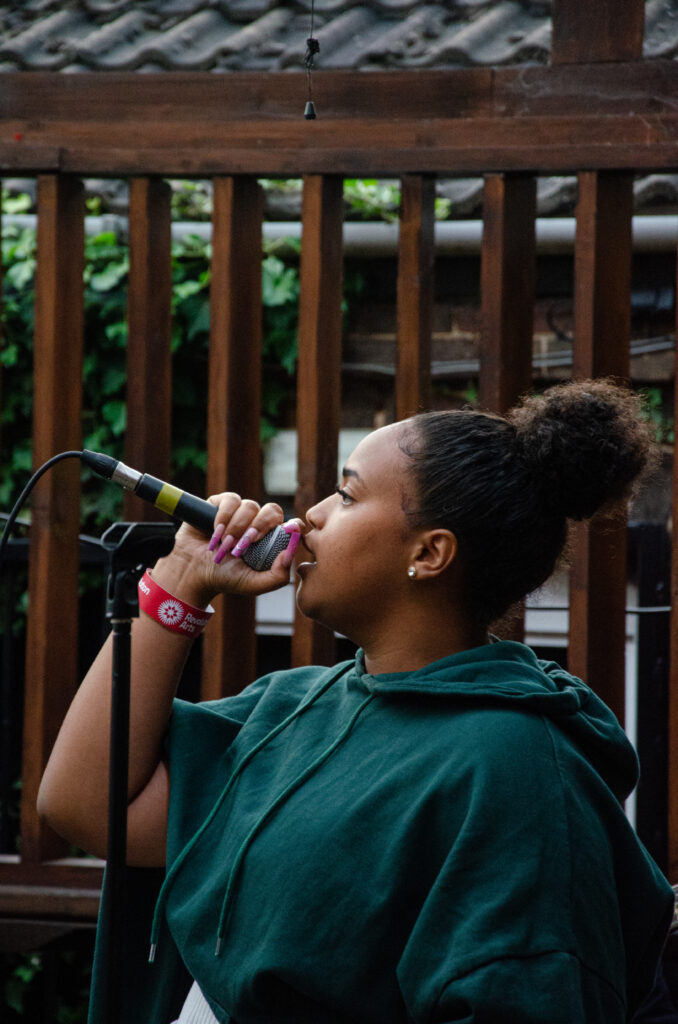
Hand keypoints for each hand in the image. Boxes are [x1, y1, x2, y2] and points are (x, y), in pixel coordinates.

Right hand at [153, 494, 303, 605]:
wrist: (192, 572)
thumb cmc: (224, 578)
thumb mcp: (254, 584)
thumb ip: (277, 576)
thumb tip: (290, 554)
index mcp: (271, 540)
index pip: (292, 525)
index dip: (293, 526)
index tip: (285, 533)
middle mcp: (258, 523)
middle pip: (273, 510)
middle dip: (260, 526)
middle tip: (246, 544)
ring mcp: (240, 513)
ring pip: (250, 506)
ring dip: (238, 527)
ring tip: (225, 545)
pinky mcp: (221, 504)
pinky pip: (231, 500)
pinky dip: (224, 516)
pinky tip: (216, 532)